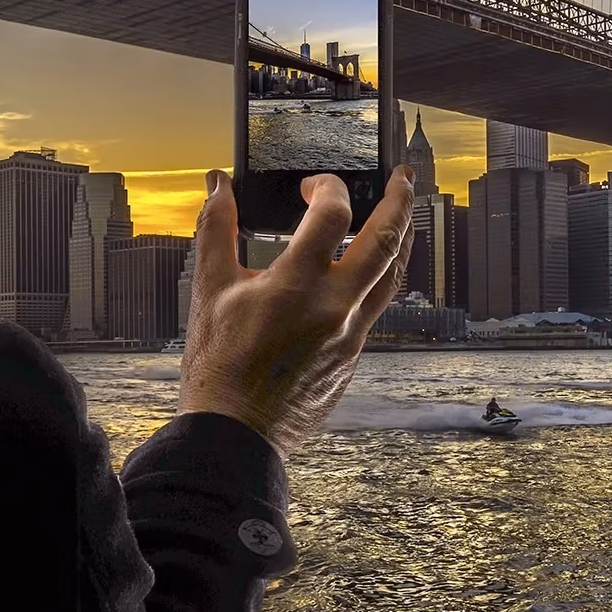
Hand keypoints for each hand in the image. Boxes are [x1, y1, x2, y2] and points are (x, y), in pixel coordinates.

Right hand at [178, 166, 415, 458]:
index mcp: (297, 285)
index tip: (312, 189)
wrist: (234, 435)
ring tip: (401, 218)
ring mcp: (350, 335)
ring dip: (401, 240)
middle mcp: (334, 307)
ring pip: (392, 277)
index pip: (333, 214)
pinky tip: (364, 275)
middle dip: (399, 200)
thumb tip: (218, 185)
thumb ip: (215, 229)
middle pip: (388, 240)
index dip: (327, 188)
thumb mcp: (209, 290)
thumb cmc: (217, 367)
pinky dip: (375, 282)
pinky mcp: (352, 358)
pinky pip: (374, 311)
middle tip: (403, 177)